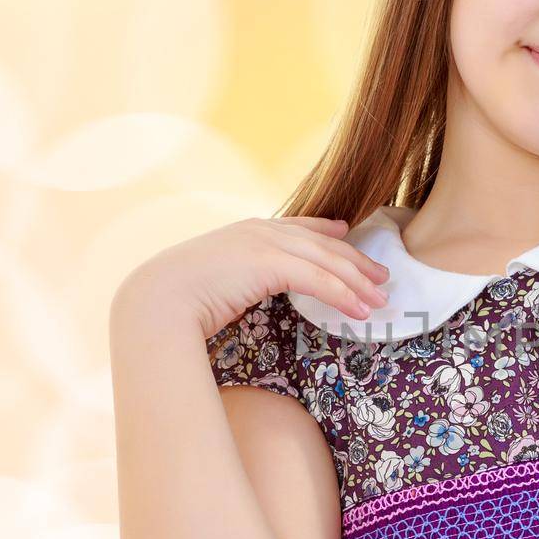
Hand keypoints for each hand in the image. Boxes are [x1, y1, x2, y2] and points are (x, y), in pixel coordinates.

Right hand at [112, 212, 390, 345]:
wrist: (157, 299)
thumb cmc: (175, 299)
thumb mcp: (212, 280)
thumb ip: (235, 277)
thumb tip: (239, 291)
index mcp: (247, 231)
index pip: (297, 227)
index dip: (326, 231)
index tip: (345, 234)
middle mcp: (260, 230)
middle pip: (323, 244)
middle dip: (355, 261)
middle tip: (381, 276)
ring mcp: (265, 243)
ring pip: (327, 262)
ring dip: (359, 283)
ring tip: (380, 301)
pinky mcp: (270, 264)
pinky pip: (319, 280)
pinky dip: (344, 296)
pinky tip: (361, 311)